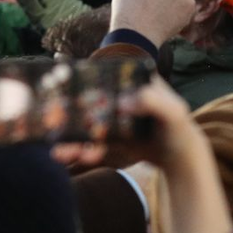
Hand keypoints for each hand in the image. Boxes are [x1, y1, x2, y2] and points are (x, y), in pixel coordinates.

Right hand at [55, 79, 232, 232]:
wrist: (180, 156)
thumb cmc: (179, 129)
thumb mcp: (174, 112)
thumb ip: (154, 102)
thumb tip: (124, 101)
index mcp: (135, 80)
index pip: (105, 75)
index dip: (84, 80)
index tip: (65, 87)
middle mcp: (120, 95)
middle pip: (89, 99)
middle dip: (69, 111)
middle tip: (52, 121)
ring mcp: (114, 116)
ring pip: (86, 123)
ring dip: (71, 136)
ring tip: (60, 150)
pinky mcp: (111, 137)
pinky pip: (92, 142)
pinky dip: (81, 150)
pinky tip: (74, 157)